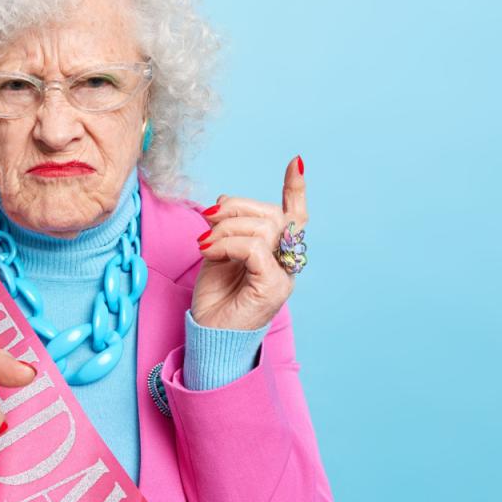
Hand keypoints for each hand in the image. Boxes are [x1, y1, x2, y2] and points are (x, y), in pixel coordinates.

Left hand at [190, 155, 307, 330]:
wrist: (209, 338)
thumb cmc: (215, 300)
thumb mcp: (217, 253)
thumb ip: (227, 228)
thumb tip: (224, 200)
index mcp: (276, 253)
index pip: (293, 216)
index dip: (295, 189)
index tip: (296, 162)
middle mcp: (286, 263)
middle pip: (272, 215)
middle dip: (236, 209)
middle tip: (207, 221)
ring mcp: (283, 276)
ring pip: (263, 228)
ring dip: (225, 229)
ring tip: (205, 246)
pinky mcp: (273, 288)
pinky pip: (254, 249)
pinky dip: (228, 244)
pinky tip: (209, 252)